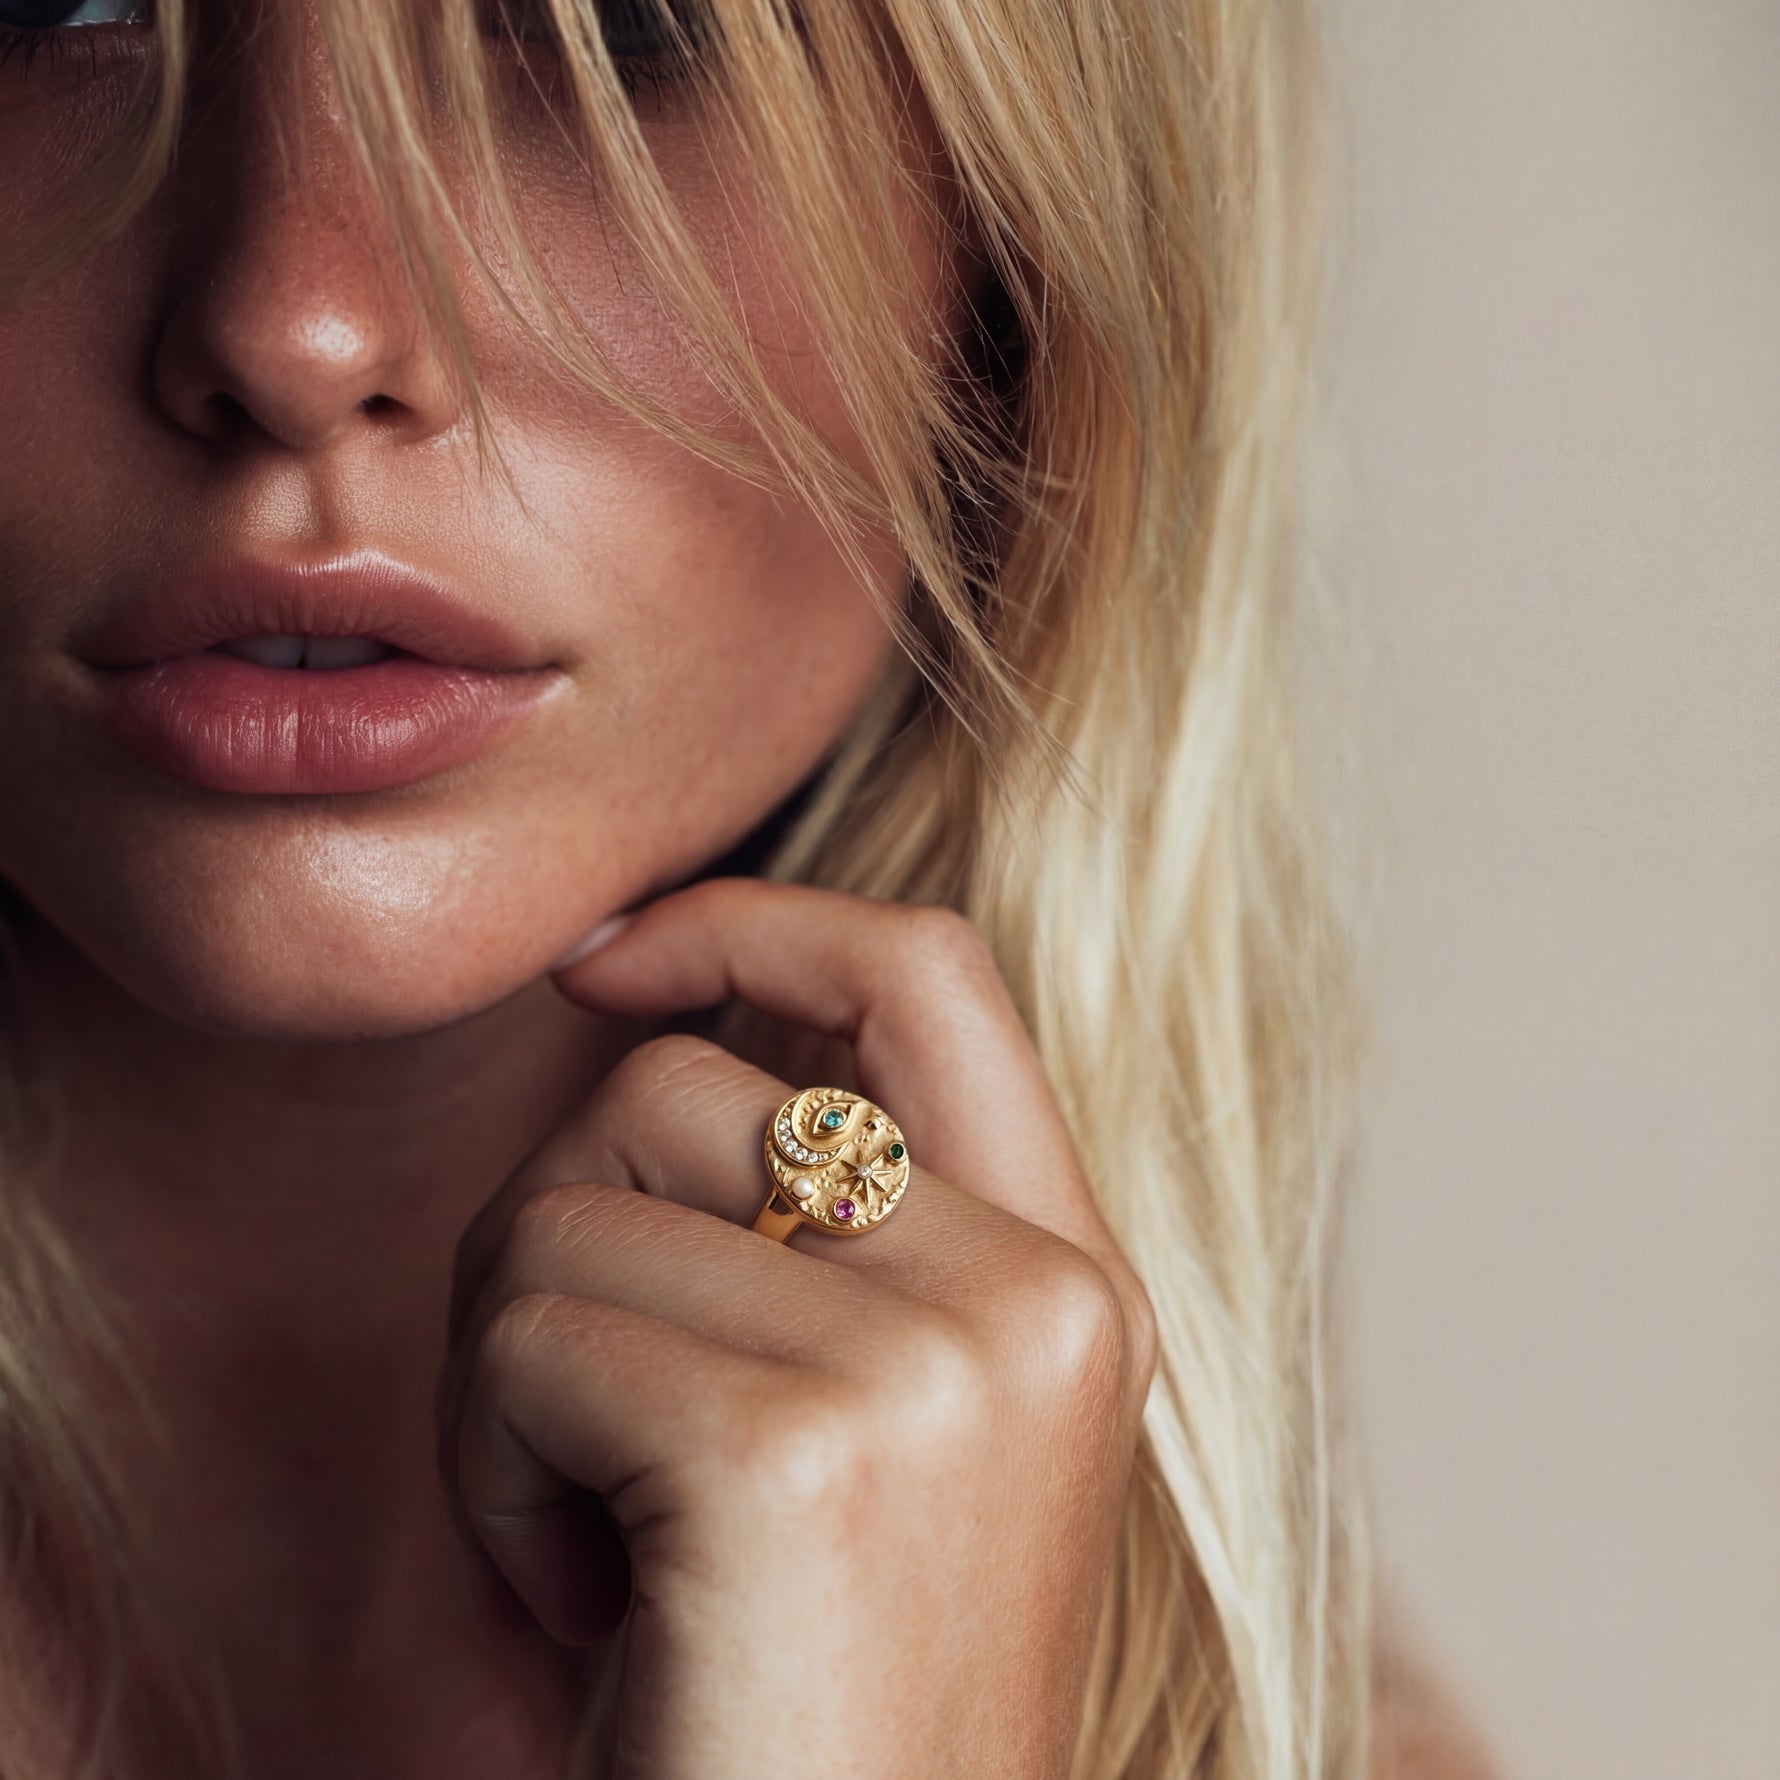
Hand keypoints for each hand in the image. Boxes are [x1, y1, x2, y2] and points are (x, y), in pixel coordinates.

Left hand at [439, 879, 1157, 1779]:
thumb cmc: (797, 1684)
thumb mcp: (862, 1419)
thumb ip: (818, 1218)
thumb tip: (653, 1007)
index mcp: (1068, 1282)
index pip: (927, 970)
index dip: (755, 917)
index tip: (608, 962)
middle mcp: (1036, 1300)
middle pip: (682, 1083)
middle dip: (563, 1228)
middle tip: (590, 1420)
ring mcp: (938, 1369)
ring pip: (573, 1199)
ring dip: (516, 1370)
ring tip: (604, 1536)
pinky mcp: (798, 1451)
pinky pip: (530, 1331)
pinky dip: (494, 1467)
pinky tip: (583, 1603)